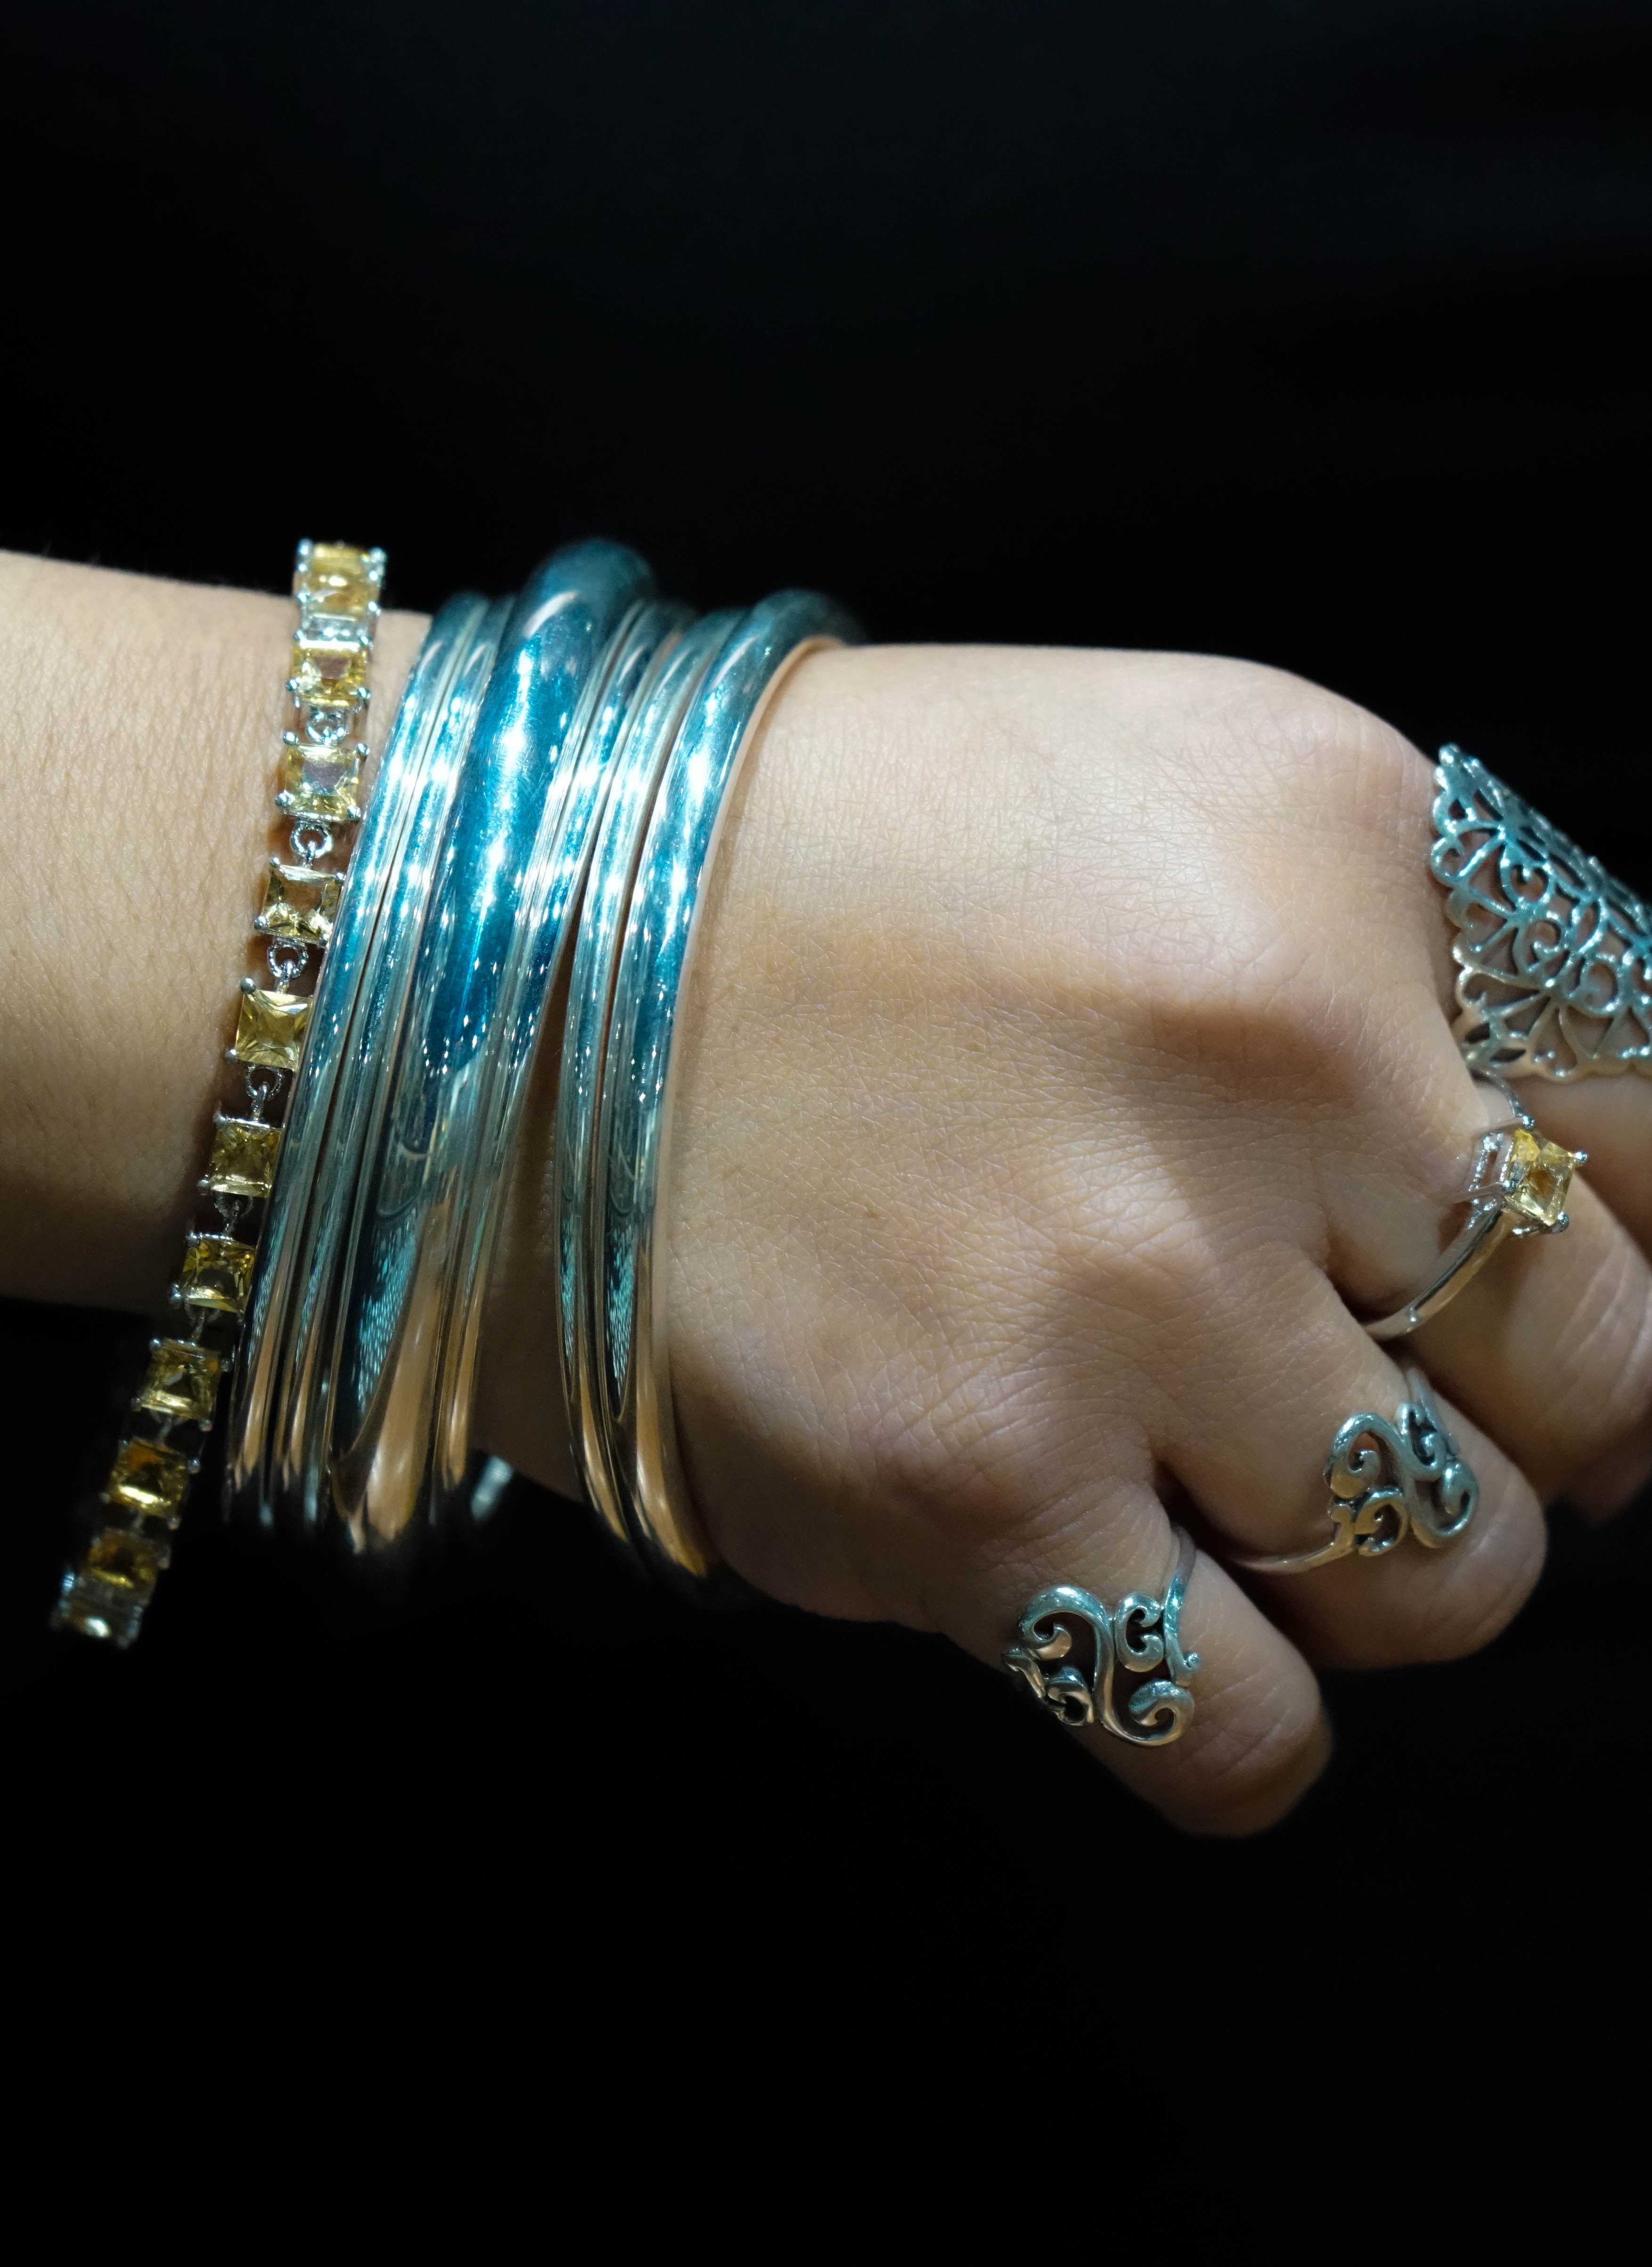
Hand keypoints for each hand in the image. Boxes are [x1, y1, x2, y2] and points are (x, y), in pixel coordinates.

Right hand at [488, 642, 1651, 1832]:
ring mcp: (1123, 1288)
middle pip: (1608, 1378)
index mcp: (1344, 841)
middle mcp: (1274, 1057)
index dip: (1618, 1235)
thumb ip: (1403, 970)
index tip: (1534, 1283)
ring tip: (1220, 1488)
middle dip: (1528, 1420)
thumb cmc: (834, 871)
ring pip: (1459, 1580)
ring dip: (1374, 1570)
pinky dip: (1238, 1721)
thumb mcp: (1165, 795)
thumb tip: (1580, 1197)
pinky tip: (1144, 1625)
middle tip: (1376, 1386)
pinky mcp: (974, 1491)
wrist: (479, 955)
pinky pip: (1245, 1733)